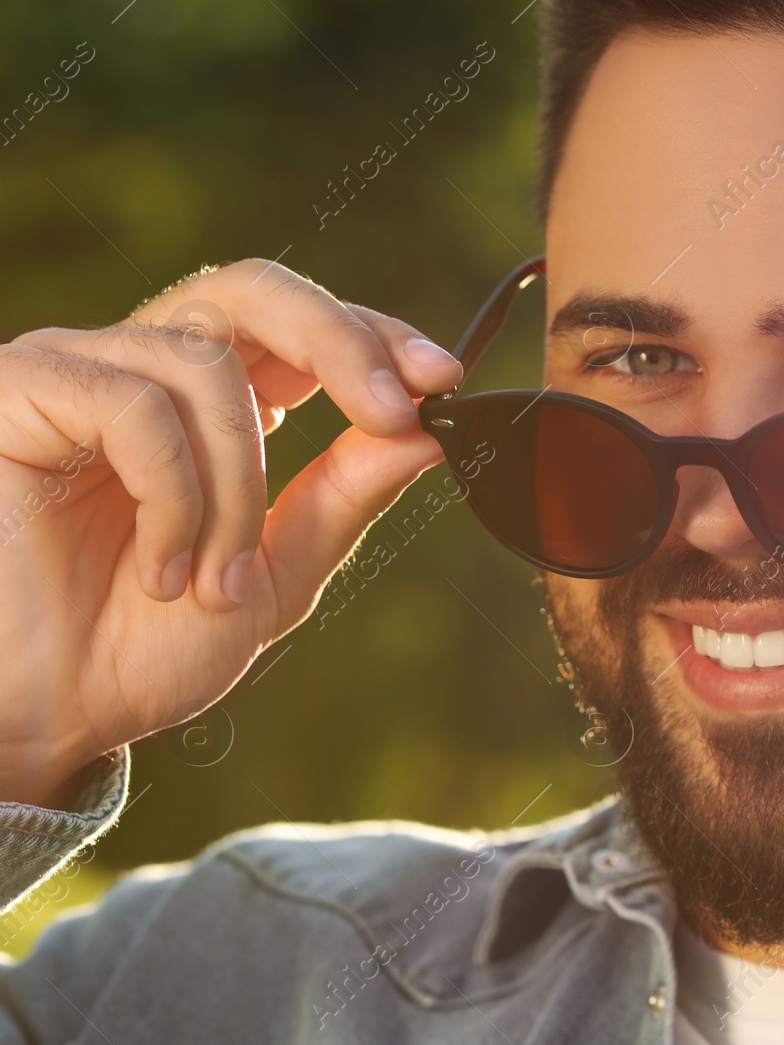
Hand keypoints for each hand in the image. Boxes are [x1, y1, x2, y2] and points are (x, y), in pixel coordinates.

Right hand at [0, 260, 461, 806]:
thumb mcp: (274, 576)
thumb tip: (427, 432)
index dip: (373, 335)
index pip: (300, 324)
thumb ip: (342, 498)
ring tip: (216, 582)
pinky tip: (161, 569)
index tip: (442, 379)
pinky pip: (135, 406)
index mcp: (207, 401)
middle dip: (341, 341)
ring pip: (207, 367)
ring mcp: (76, 369)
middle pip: (255, 290)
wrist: (41, 716)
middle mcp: (141, 366)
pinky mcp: (18, 388)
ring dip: (240, 487)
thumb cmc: (140, 646)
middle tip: (393, 411)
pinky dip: (175, 497)